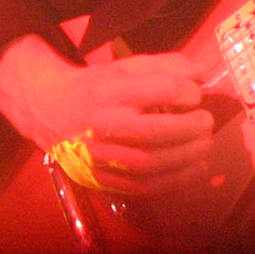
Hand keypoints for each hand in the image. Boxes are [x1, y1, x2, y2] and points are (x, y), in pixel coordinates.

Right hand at [0, 33, 213, 198]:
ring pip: (150, 163)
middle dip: (189, 129)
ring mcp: (99, 155)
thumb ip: (167, 66)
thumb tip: (205, 71)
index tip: (195, 94)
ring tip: (205, 145)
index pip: (158, 89)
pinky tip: (195, 169)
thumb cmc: (96, 85)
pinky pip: (143, 186)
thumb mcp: (126, 67)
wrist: (48, 108)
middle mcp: (102, 123)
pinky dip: (176, 181)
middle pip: (153, 132)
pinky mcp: (101, 178)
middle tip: (206, 122)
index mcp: (110, 88)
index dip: (187, 92)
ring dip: (187, 157)